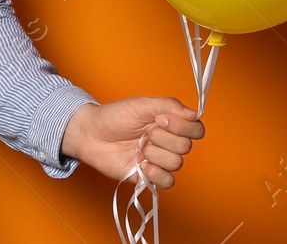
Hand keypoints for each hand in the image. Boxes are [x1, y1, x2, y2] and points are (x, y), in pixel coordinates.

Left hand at [61, 98, 204, 188]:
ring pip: (176, 163)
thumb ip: (169, 105)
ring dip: (155, 154)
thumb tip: (194, 114)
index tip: (160, 120)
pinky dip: (155, 173)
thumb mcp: (141, 104)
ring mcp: (159, 160)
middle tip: (144, 133)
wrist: (90, 134)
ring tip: (138, 148)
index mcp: (170, 124)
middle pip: (186, 147)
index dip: (182, 127)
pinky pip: (168, 182)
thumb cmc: (113, 116)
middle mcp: (168, 142)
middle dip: (162, 138)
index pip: (196, 130)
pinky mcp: (150, 176)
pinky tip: (141, 164)